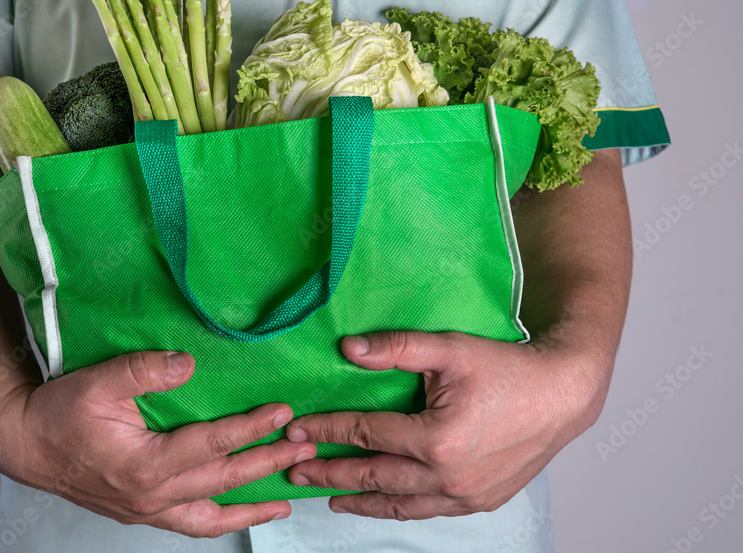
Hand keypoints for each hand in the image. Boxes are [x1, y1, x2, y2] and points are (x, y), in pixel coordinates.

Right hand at [0, 350, 316, 537]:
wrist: (26, 444)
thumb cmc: (59, 413)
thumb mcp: (98, 380)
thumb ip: (144, 369)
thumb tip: (189, 364)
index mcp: (144, 464)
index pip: (213, 445)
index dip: (252, 428)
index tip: (283, 413)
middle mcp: (151, 495)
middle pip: (224, 481)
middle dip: (269, 463)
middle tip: (306, 447)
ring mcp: (149, 510)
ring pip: (214, 513)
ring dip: (255, 500)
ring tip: (291, 489)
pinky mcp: (144, 513)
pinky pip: (194, 525)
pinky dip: (225, 520)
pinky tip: (246, 512)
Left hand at [284, 329, 610, 519]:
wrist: (564, 394)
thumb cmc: (509, 368)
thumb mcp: (450, 348)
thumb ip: (397, 348)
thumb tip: (349, 349)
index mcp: (437, 439)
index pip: (366, 434)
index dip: (328, 431)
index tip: (298, 430)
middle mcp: (448, 476)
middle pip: (373, 476)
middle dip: (329, 473)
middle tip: (294, 471)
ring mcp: (465, 494)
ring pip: (399, 504)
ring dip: (359, 499)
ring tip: (329, 497)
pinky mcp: (480, 501)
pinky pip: (428, 510)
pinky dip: (398, 508)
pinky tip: (382, 503)